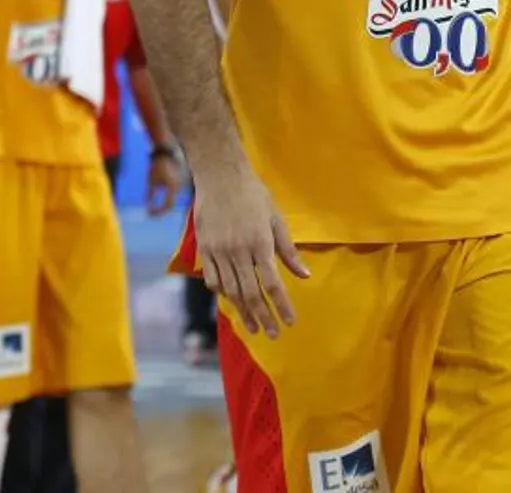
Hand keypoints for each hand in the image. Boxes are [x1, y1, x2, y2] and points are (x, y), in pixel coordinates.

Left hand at [146, 146, 183, 215]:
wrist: (167, 148)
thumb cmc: (158, 163)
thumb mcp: (151, 179)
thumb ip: (150, 193)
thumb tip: (147, 204)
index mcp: (174, 188)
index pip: (168, 205)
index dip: (158, 211)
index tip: (149, 213)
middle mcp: (181, 186)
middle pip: (171, 201)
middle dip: (161, 206)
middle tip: (151, 209)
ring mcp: (183, 182)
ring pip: (173, 194)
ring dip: (164, 197)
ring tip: (154, 194)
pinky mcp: (182, 177)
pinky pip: (174, 188)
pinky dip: (167, 190)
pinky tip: (160, 184)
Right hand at [192, 165, 309, 338]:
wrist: (219, 175)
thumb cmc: (253, 194)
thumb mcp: (276, 219)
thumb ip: (288, 250)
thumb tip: (304, 275)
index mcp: (260, 243)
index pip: (273, 283)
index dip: (282, 306)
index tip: (290, 322)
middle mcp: (239, 251)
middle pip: (252, 293)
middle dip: (264, 317)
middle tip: (274, 334)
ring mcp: (219, 252)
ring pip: (232, 291)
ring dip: (244, 312)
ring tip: (255, 328)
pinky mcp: (205, 249)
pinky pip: (214, 280)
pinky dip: (224, 294)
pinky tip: (233, 302)